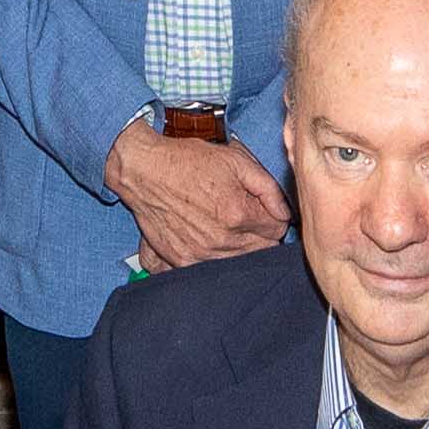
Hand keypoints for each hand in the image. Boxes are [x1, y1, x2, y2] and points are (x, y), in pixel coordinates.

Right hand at [103, 121, 289, 268]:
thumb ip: (268, 188)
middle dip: (260, 233)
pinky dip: (216, 256)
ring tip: (225, 223)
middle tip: (244, 214)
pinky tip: (209, 238)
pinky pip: (213, 268)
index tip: (261, 207)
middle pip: (262, 250)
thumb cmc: (187, 161)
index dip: (272, 216)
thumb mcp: (236, 160)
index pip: (277, 230)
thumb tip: (285, 213)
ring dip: (240, 246)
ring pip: (240, 262)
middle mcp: (220, 239)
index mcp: (238, 214)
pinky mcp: (182, 260)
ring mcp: (200, 254)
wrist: (143, 171)